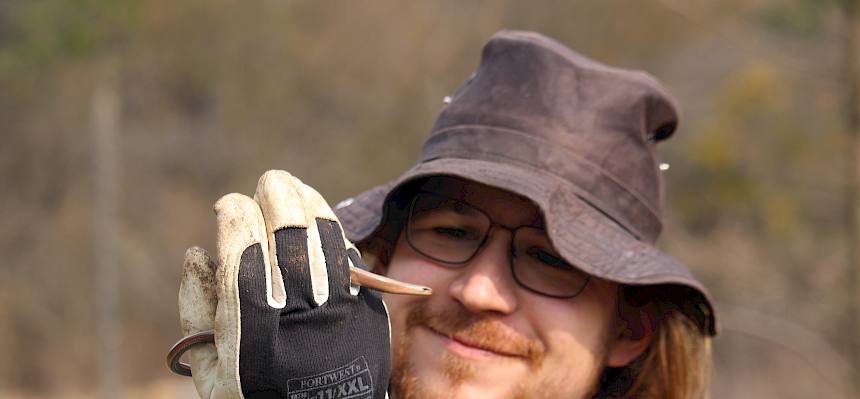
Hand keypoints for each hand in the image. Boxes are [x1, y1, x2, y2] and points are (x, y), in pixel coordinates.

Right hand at [178, 170, 390, 398]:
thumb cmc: (258, 395)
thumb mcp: (210, 370)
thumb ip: (197, 310)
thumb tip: (197, 253)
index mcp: (250, 325)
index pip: (240, 246)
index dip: (234, 214)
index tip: (229, 205)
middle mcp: (295, 310)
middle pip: (287, 231)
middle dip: (275, 196)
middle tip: (267, 184)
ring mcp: (334, 306)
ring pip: (323, 235)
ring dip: (306, 202)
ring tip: (291, 188)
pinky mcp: (363, 308)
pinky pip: (348, 255)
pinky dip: (331, 228)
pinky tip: (318, 214)